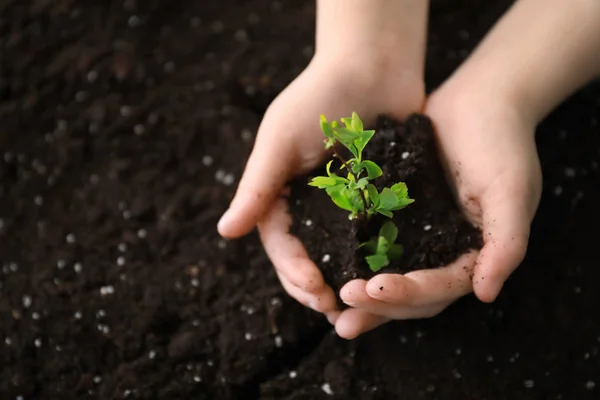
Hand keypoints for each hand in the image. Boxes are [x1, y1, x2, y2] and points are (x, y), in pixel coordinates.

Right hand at [218, 53, 424, 323]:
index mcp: (281, 195)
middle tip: (334, 309)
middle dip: (316, 286)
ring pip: (341, 257)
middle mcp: (311, 207)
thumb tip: (225, 232)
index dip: (294, 269)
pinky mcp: (378, 202)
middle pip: (308, 257)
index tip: (313, 288)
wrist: (372, 66)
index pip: (281, 243)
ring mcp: (346, 207)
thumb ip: (257, 186)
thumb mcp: (280, 139)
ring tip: (358, 309)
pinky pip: (376, 238)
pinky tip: (388, 280)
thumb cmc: (318, 96)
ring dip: (345, 284)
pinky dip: (377, 261)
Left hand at [334, 83, 542, 338]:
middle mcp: (447, 253)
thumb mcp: (511, 190)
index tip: (373, 289)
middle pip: (414, 295)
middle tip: (342, 304)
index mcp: (475, 255)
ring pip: (391, 278)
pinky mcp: (399, 216)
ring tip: (329, 307)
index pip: (442, 288)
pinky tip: (328, 267)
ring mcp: (422, 237)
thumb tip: (486, 294)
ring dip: (364, 297)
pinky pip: (376, 245)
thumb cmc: (502, 142)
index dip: (409, 294)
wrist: (480, 100)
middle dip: (379, 305)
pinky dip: (356, 260)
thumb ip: (506, 242)